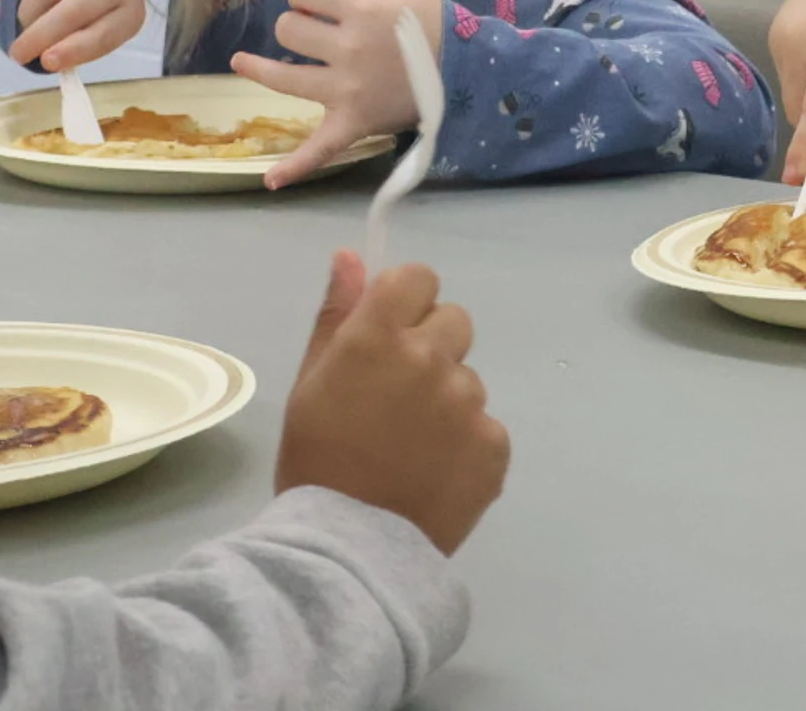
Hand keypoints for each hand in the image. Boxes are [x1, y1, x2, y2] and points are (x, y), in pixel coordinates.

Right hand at [8, 0, 144, 69]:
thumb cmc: (92, 9)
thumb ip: (75, 48)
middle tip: (17, 54)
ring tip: (28, 22)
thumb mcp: (92, 32)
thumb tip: (46, 59)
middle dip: (38, 37)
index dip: (74, 50)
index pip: (104, 35)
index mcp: (131, 12)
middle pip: (72, 12)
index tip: (46, 62)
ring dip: (28, 13)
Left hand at [239, 0, 446, 189]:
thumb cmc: (436, 23)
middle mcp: (348, 50)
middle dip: (298, 22)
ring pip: (283, 77)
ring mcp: (346, 90)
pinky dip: (297, 166)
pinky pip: (321, 149)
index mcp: (362, 12)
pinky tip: (271, 180)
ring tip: (241, 62)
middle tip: (315, 30)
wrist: (468, 71)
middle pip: (289, 29)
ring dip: (259, 68)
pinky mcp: (352, 123)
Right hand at [275, 250, 509, 555]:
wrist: (346, 551)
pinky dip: (466, 445)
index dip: (405, 303)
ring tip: (411, 448)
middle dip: (430, 347)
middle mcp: (431, 358)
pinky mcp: (495, 444)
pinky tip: (434, 474)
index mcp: (379, 336)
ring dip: (447, 401)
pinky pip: (485, 427)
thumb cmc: (316, 462)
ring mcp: (469, 402)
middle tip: (397, 399)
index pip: (419, 279)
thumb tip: (352, 254)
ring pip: (467, 379)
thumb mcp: (310, 383)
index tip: (390, 334)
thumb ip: (337, 314)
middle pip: (453, 321)